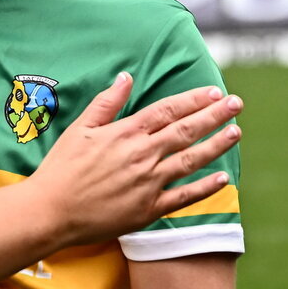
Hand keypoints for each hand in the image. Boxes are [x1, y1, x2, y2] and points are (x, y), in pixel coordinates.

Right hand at [31, 73, 241, 246]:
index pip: (168, 110)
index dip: (193, 99)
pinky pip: (184, 197)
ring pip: (191, 160)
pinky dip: (205, 188)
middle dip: (214, 115)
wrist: (51, 211)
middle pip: (186, 131)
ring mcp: (148, 183)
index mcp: (125, 134)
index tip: (214, 91)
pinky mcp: (148, 209)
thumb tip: (126, 77)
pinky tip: (223, 179)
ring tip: (235, 133)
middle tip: (236, 103)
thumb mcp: (79, 129)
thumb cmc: (60, 169)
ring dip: (216, 145)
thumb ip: (106, 103)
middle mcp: (142, 155)